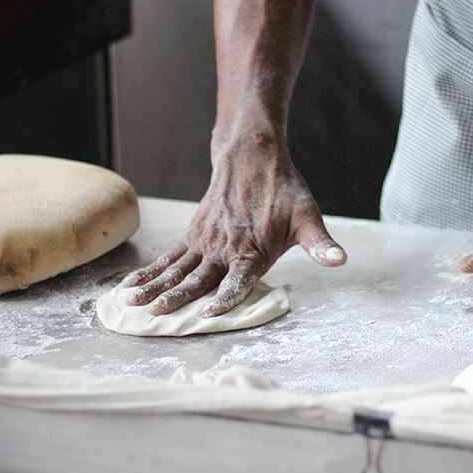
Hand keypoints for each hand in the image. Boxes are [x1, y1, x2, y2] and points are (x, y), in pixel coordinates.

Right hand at [119, 139, 345, 317]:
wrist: (253, 157)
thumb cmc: (284, 191)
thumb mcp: (308, 218)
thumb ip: (321, 245)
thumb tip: (340, 260)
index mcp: (253, 251)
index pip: (237, 280)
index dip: (224, 298)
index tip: (207, 313)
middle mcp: (225, 249)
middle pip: (197, 279)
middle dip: (176, 298)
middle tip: (155, 315)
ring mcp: (205, 242)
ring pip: (176, 269)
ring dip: (154, 287)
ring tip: (132, 304)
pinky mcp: (193, 235)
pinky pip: (168, 257)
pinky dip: (149, 271)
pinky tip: (131, 286)